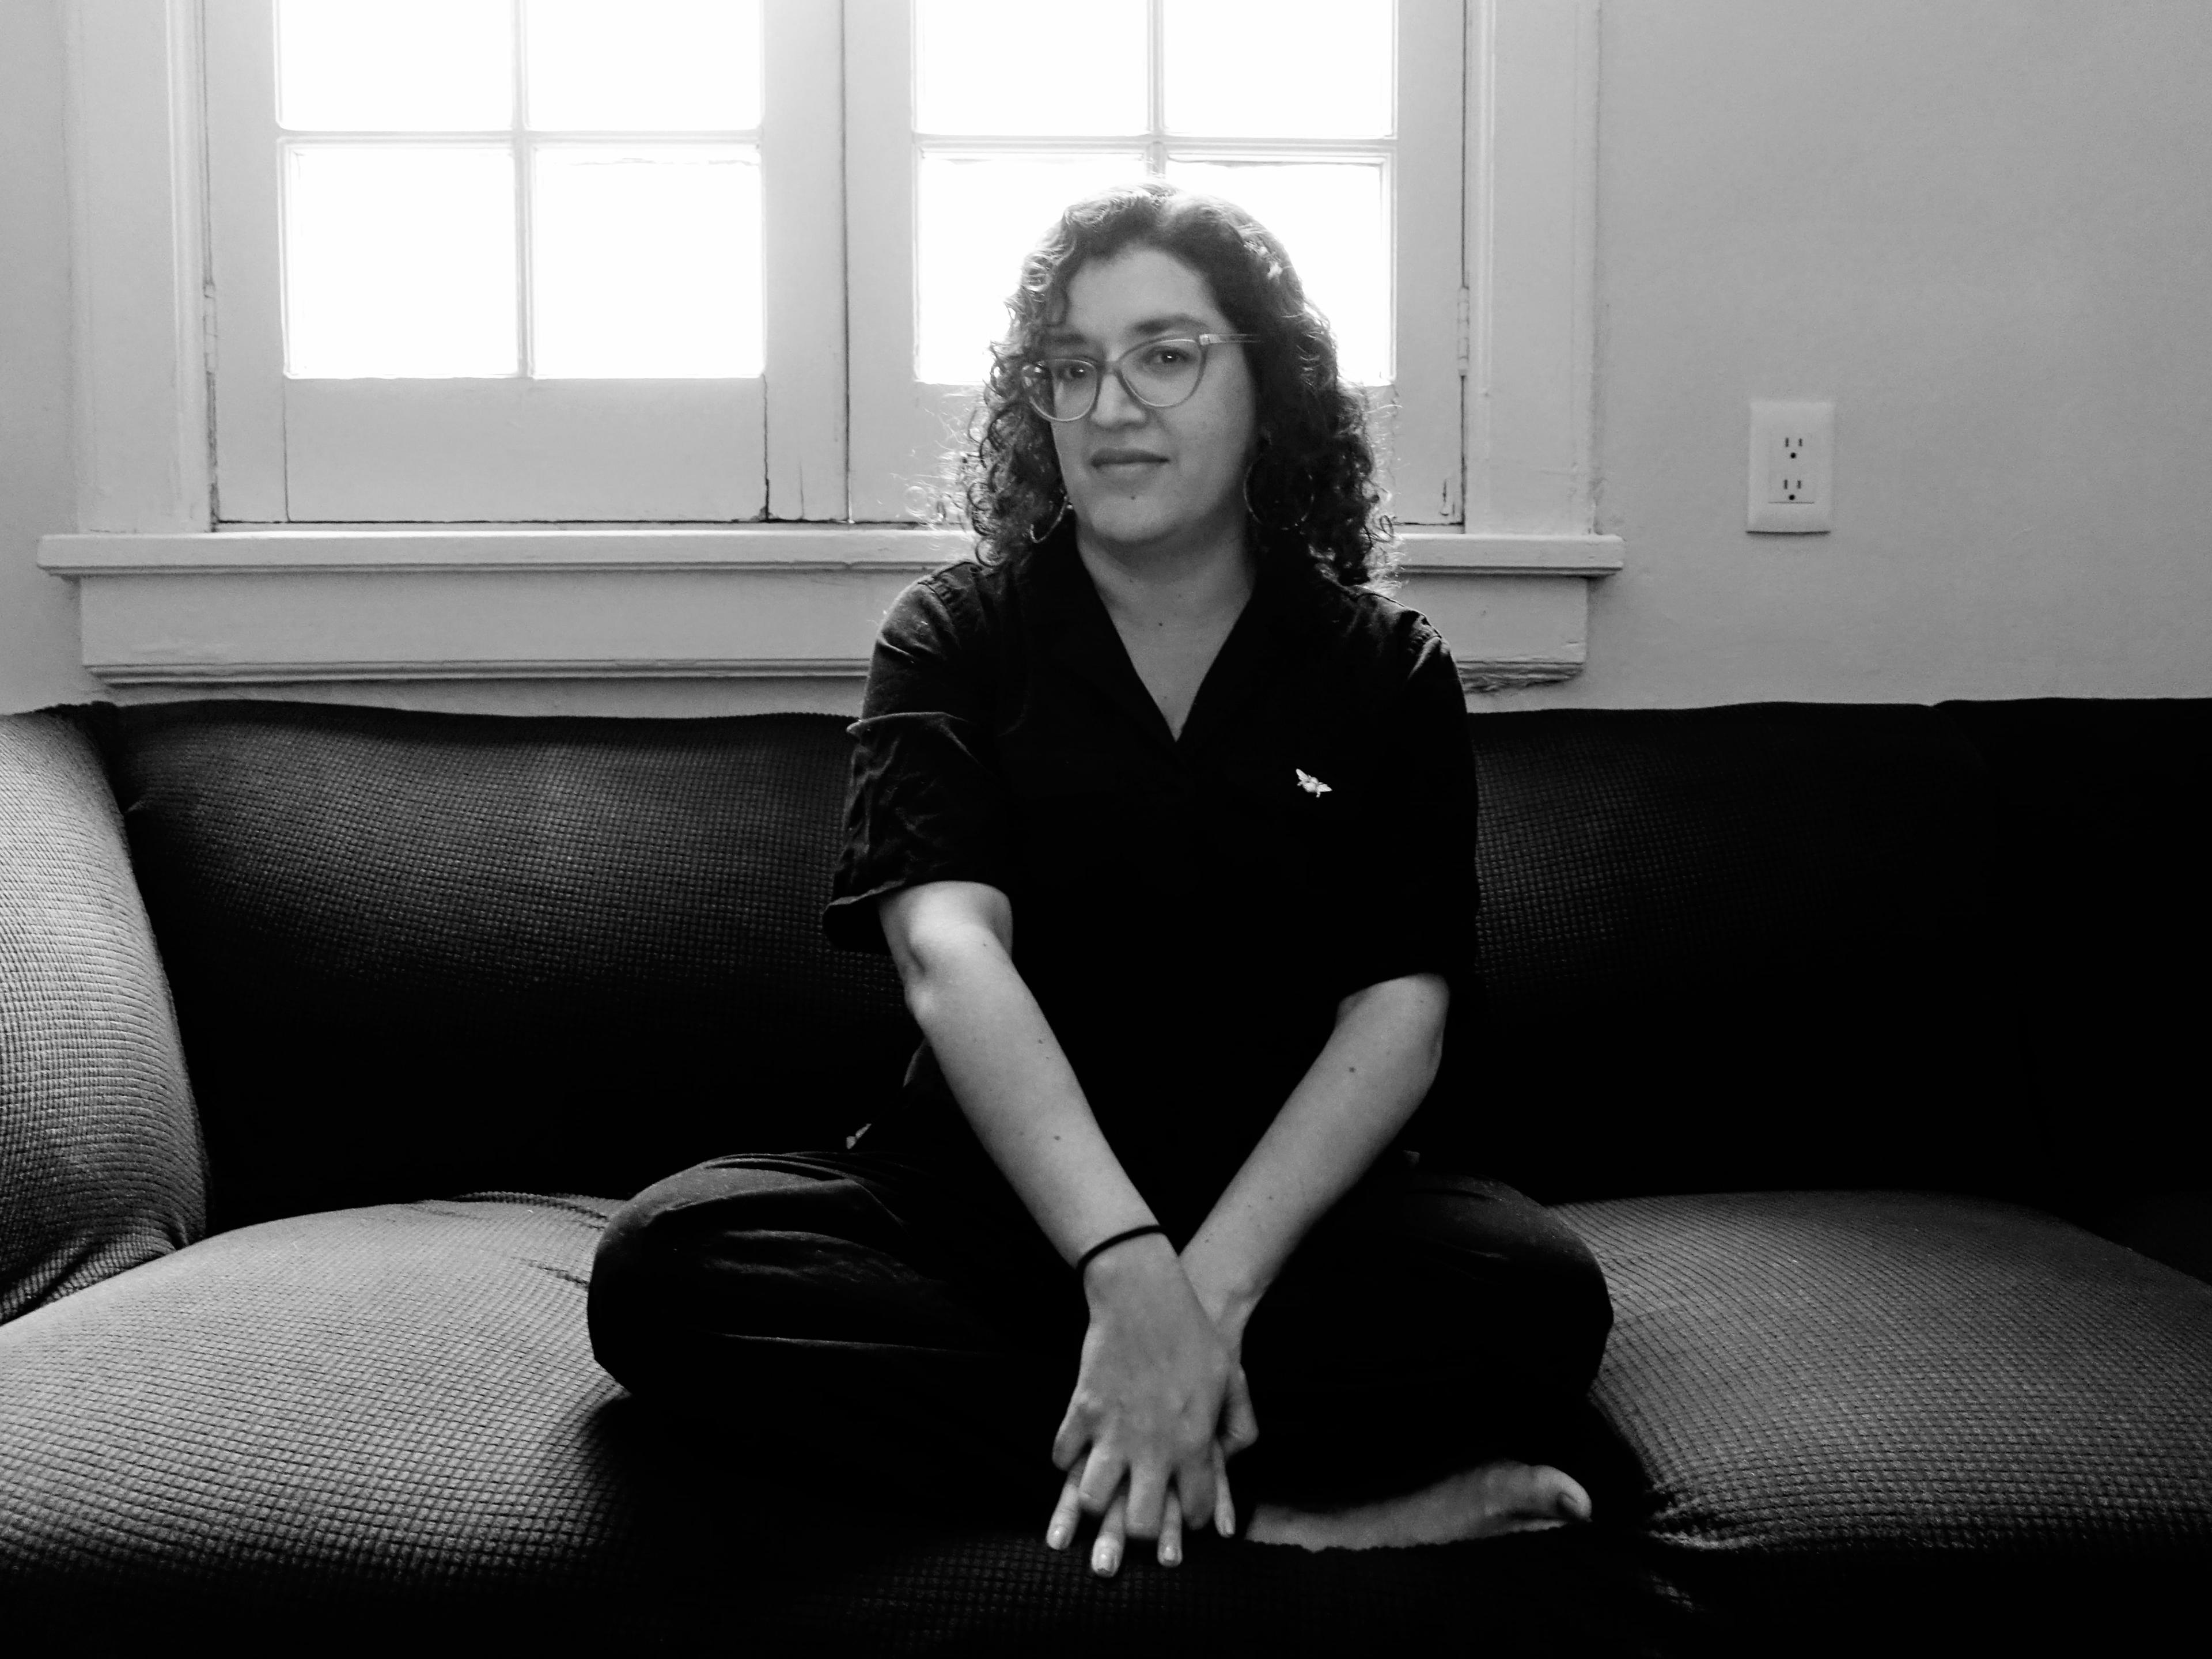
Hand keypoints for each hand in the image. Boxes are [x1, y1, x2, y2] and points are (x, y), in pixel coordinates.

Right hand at [1043, 1233, 1232, 1574]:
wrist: (1144, 1293)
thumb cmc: (1193, 1334)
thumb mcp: (1231, 1380)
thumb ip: (1239, 1426)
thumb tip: (1235, 1460)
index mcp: (1193, 1444)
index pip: (1190, 1510)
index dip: (1187, 1522)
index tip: (1181, 1517)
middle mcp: (1152, 1447)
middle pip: (1137, 1521)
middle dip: (1134, 1534)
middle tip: (1131, 1525)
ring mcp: (1113, 1430)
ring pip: (1092, 1498)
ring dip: (1092, 1503)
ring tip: (1095, 1499)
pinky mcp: (1083, 1409)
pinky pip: (1063, 1454)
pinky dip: (1066, 1460)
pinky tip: (1074, 1456)